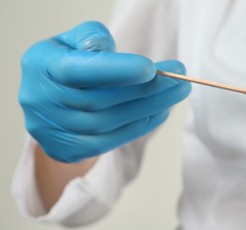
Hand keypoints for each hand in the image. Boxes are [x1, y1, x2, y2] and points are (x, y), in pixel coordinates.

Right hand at [19, 21, 190, 162]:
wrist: (46, 96)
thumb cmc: (66, 61)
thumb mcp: (73, 39)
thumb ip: (91, 38)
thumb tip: (114, 54)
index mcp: (41, 66)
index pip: (78, 70)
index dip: (116, 71)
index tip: (151, 69)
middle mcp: (42, 101)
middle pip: (100, 101)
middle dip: (145, 91)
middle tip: (178, 80)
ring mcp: (54, 130)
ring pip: (109, 123)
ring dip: (148, 109)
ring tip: (175, 94)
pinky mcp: (69, 149)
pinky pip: (110, 141)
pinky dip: (139, 126)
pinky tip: (160, 112)